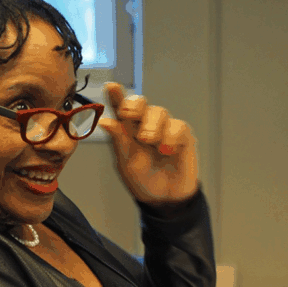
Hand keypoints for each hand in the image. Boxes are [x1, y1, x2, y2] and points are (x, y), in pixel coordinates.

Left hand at [97, 82, 199, 204]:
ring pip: (159, 112)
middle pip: (140, 103)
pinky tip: (167, 149)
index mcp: (127, 129)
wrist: (164, 199)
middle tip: (128, 115)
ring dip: (152, 125)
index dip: (116, 95)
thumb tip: (105, 121)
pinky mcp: (182, 136)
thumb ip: (118, 141)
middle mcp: (145, 124)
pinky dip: (170, 136)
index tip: (111, 86)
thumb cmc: (142, 179)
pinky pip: (178, 126)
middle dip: (135, 106)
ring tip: (148, 141)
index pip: (120, 108)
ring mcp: (165, 128)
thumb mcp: (126, 162)